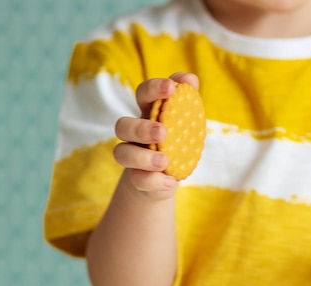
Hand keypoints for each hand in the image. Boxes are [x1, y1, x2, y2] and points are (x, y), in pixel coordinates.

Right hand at [113, 72, 199, 198]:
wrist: (169, 176)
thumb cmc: (178, 140)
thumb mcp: (186, 120)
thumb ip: (187, 98)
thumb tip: (190, 79)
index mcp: (148, 113)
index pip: (143, 94)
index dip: (154, 89)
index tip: (171, 88)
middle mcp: (134, 134)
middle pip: (122, 125)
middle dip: (141, 128)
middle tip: (163, 132)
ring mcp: (133, 157)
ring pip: (121, 154)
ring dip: (143, 157)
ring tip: (165, 161)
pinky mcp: (139, 179)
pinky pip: (139, 180)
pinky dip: (155, 182)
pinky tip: (172, 181)